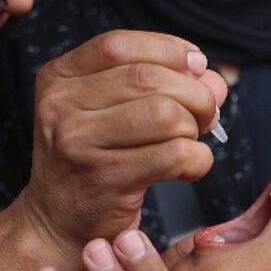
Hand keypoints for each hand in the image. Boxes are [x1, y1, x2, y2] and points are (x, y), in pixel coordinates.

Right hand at [15, 31, 227, 251]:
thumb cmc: (91, 163)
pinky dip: (197, 160)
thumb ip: (160, 86)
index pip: (118, 46)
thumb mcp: (108, 113)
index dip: (168, 49)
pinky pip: (173, 155)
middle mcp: (61, 106)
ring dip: (194, 128)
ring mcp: (78, 142)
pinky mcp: (104, 179)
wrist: (57, 224)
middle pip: (149, 78)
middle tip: (206, 114)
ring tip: (190, 143)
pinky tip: (189, 169)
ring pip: (165, 114)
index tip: (196, 65)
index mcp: (58, 79)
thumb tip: (213, 80)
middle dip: (194, 94)